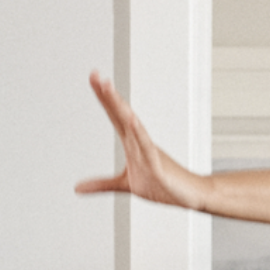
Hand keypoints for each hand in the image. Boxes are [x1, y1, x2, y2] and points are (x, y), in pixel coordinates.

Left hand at [76, 73, 198, 208]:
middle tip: (95, 75)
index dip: (104, 98)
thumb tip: (78, 187)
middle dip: (108, 95)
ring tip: (108, 88)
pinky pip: (147, 147)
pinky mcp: (158, 166)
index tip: (94, 77)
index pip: (115, 116)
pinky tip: (132, 120)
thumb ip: (101, 184)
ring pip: (132, 125)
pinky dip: (139, 134)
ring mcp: (149, 152)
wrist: (191, 194)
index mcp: (132, 143)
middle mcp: (140, 142)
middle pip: (121, 114)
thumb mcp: (125, 185)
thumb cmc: (163, 185)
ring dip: (120, 106)